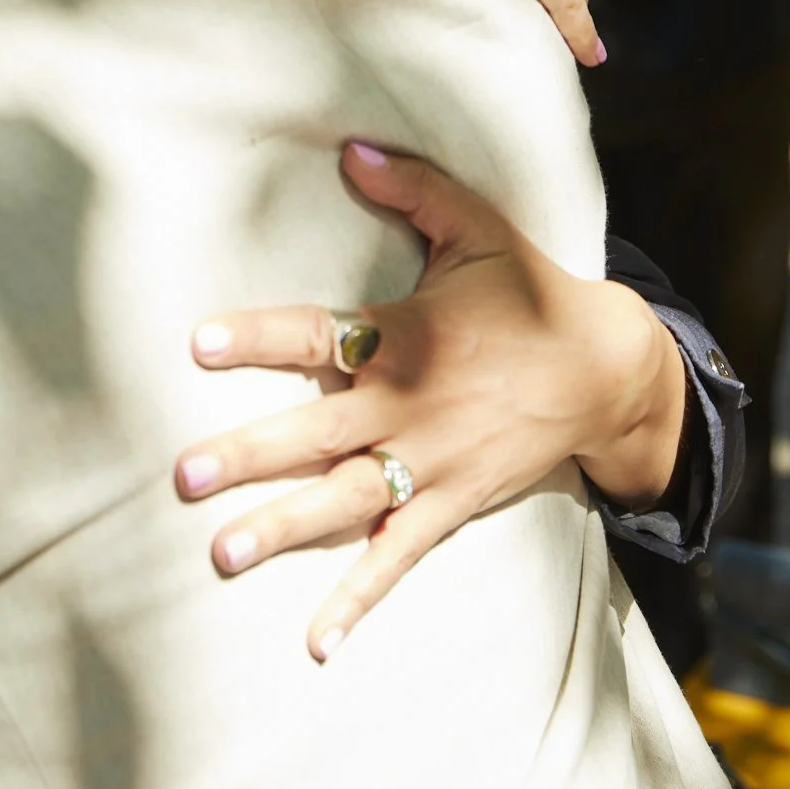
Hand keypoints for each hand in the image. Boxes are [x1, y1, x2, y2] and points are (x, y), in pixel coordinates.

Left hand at [175, 143, 685, 661]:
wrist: (604, 369)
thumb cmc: (527, 290)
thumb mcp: (477, 228)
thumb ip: (414, 188)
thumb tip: (351, 146)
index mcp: (406, 336)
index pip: (318, 332)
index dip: (259, 337)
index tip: (200, 342)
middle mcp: (410, 406)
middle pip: (317, 432)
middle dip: (250, 454)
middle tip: (184, 474)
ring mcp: (430, 464)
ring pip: (345, 502)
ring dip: (283, 529)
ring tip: (220, 554)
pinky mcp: (452, 505)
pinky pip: (399, 558)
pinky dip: (360, 600)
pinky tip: (316, 642)